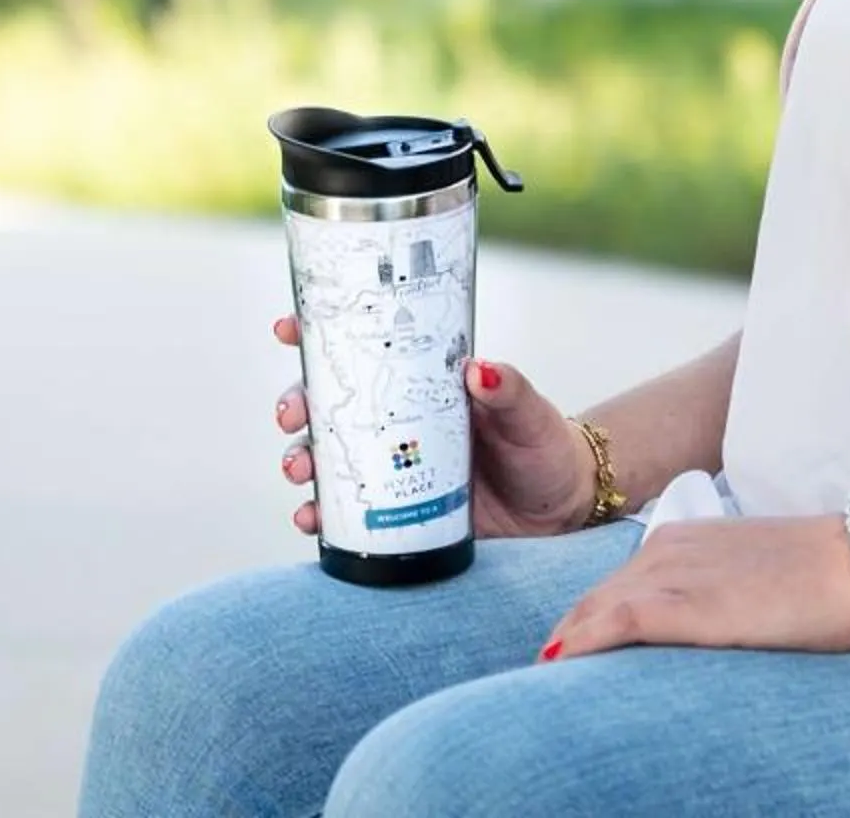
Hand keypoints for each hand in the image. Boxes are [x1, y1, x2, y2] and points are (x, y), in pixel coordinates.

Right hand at [271, 314, 596, 539]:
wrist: (561, 511)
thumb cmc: (543, 447)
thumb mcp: (529, 413)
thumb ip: (508, 390)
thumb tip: (479, 370)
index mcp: (422, 383)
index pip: (362, 348)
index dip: (317, 335)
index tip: (287, 329)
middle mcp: (397, 422)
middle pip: (327, 404)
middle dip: (296, 405)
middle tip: (293, 416)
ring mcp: (392, 468)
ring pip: (327, 457)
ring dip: (300, 459)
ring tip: (300, 471)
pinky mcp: (396, 512)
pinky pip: (346, 513)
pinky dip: (320, 516)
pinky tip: (311, 521)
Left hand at [540, 515, 849, 659]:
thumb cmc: (820, 575)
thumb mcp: (751, 575)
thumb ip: (713, 592)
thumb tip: (707, 625)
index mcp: (680, 540)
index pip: (612, 587)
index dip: (583, 624)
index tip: (564, 657)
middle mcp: (666, 550)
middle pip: (592, 600)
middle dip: (565, 639)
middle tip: (542, 682)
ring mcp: (675, 575)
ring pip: (595, 611)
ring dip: (566, 647)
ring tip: (542, 688)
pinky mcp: (691, 606)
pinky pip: (619, 622)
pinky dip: (584, 644)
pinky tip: (558, 666)